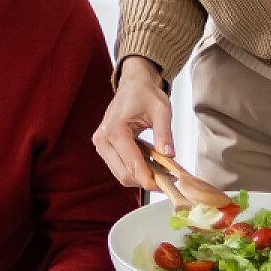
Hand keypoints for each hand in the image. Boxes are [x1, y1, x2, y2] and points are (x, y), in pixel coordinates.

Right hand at [93, 56, 171, 191]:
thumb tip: (169, 156)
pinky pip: (119, 168)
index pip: (132, 163)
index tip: (167, 185)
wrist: (133, 85)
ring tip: (161, 172)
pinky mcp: (105, 148)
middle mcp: (103, 139)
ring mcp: (101, 144)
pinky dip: (135, 171)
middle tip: (168, 180)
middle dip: (146, 181)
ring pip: (121, 175)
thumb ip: (164, 134)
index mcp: (114, 129)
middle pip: (124, 174)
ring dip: (141, 178)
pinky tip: (150, 166)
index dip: (149, 178)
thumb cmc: (145, 94)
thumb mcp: (161, 110)